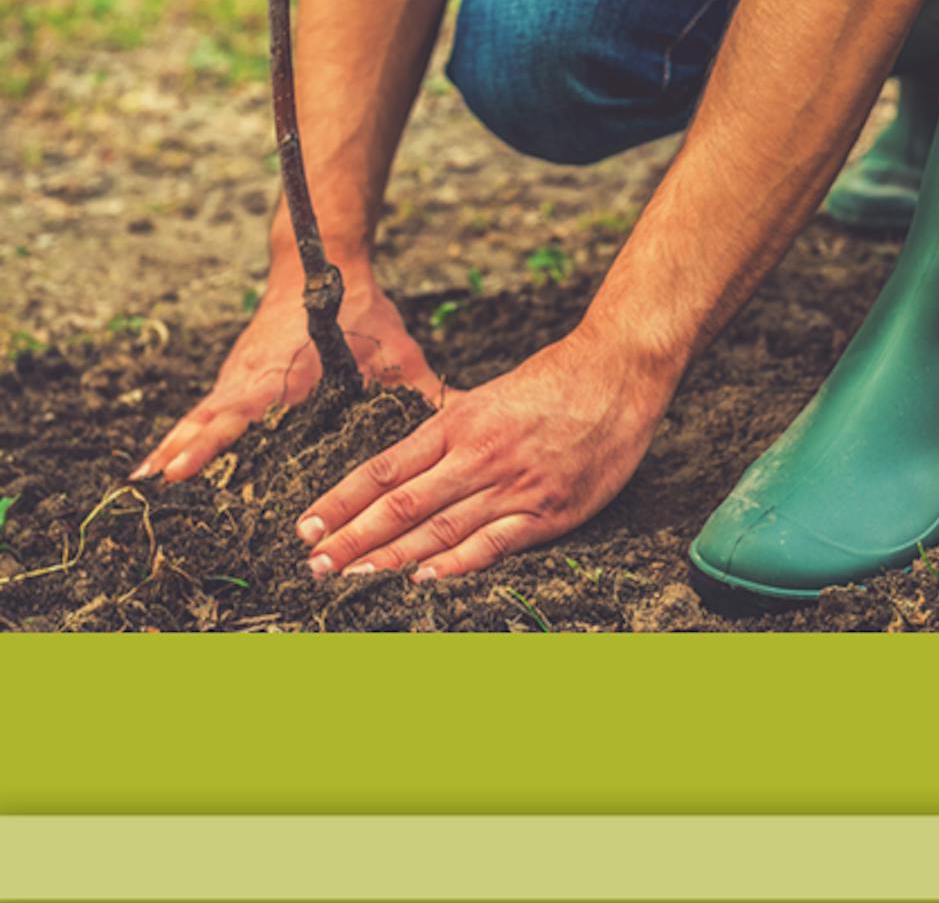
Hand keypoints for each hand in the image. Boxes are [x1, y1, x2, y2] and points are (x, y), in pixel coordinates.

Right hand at [135, 260, 443, 482]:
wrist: (320, 261)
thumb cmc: (363, 310)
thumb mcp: (397, 352)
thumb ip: (426, 391)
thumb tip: (468, 419)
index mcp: (288, 372)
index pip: (242, 411)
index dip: (211, 442)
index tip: (180, 470)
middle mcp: (255, 375)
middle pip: (211, 418)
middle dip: (183, 452)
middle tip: (155, 490)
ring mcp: (241, 374)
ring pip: (202, 414)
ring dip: (175, 445)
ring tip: (145, 485)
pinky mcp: (239, 375)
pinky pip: (208, 408)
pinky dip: (185, 432)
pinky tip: (166, 464)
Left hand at [296, 329, 677, 579]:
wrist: (617, 373)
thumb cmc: (554, 380)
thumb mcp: (490, 394)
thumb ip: (451, 426)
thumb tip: (410, 451)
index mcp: (458, 424)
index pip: (384, 469)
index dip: (342, 500)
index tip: (307, 525)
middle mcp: (477, 455)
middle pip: (401, 504)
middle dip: (352, 537)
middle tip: (313, 564)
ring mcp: (513, 486)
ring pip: (439, 528)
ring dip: (390, 557)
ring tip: (350, 577)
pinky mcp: (550, 511)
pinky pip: (495, 543)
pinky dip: (457, 564)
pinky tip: (423, 579)